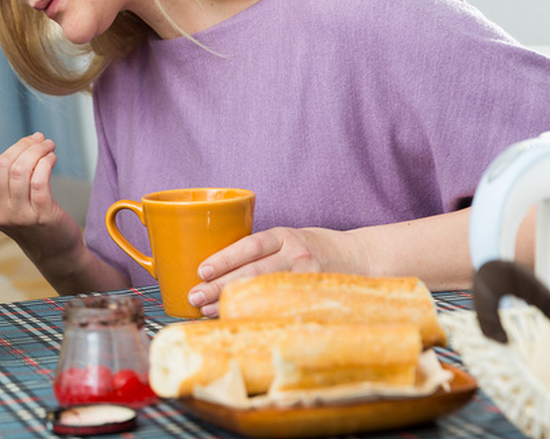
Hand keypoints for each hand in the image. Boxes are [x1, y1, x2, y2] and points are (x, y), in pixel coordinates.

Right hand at [0, 133, 115, 291]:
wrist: (55, 251)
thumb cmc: (26, 221)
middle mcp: (0, 212)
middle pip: (3, 165)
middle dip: (22, 145)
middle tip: (37, 138)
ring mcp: (21, 215)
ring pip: (22, 170)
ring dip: (37, 150)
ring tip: (47, 144)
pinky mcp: (43, 215)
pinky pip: (40, 179)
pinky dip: (46, 162)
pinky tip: (51, 157)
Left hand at [188, 226, 368, 316]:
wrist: (360, 257)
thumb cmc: (314, 248)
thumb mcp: (288, 239)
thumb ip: (261, 250)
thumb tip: (217, 269)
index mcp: (283, 235)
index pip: (249, 246)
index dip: (224, 258)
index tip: (201, 270)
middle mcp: (296, 253)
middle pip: (252, 271)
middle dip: (219, 284)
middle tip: (194, 295)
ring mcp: (307, 275)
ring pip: (264, 290)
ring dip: (232, 301)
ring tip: (206, 310)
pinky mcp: (315, 294)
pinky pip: (282, 305)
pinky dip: (258, 313)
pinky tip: (240, 318)